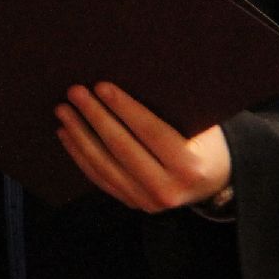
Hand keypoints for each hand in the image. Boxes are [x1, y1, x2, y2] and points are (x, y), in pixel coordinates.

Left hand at [55, 82, 229, 212]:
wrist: (215, 181)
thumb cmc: (207, 141)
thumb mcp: (203, 125)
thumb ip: (173, 109)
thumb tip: (134, 75)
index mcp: (189, 166)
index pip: (150, 131)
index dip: (124, 107)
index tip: (101, 86)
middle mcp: (168, 190)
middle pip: (122, 148)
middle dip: (94, 116)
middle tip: (75, 92)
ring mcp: (147, 202)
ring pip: (105, 165)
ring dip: (80, 135)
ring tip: (64, 110)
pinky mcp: (133, 204)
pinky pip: (100, 178)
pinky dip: (80, 155)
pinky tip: (67, 134)